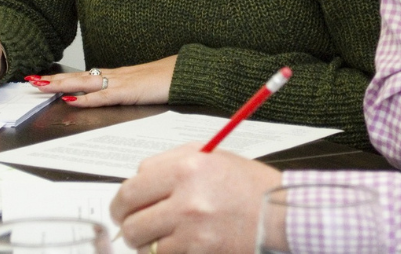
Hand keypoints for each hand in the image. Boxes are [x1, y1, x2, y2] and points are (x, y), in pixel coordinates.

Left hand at [30, 55, 176, 106]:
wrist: (190, 72)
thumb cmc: (172, 80)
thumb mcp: (147, 87)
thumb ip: (132, 92)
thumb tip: (120, 97)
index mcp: (121, 76)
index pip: (87, 77)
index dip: (65, 78)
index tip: (46, 79)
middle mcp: (117, 76)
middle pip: (80, 77)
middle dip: (55, 80)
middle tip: (32, 81)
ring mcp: (123, 82)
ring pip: (86, 83)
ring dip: (62, 85)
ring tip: (42, 86)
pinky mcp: (130, 91)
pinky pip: (103, 96)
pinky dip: (86, 98)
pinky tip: (72, 99)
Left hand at [110, 143, 281, 253]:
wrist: (278, 214)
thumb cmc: (246, 184)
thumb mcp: (210, 156)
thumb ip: (170, 162)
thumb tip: (136, 179)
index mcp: (186, 168)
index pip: (130, 189)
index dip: (121, 203)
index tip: (123, 209)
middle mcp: (187, 199)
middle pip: (131, 221)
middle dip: (130, 226)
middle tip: (136, 226)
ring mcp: (192, 231)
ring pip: (143, 245)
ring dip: (147, 243)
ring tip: (164, 236)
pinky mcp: (199, 252)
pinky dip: (166, 253)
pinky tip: (181, 245)